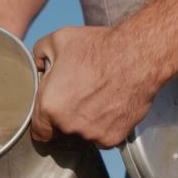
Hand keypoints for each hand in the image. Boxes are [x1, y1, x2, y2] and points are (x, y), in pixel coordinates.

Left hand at [31, 26, 160, 148]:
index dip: (45, 123)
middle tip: (81, 97)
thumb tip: (38, 63)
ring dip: (87, 123)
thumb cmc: (100, 47)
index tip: (53, 116)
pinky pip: (104, 137)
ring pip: (83, 135)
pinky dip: (107, 126)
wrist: (140, 55)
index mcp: (48, 107)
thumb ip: (39, 53)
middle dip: (67, 118)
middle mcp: (67, 125)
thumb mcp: (59, 40)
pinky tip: (112, 106)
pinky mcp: (112, 137)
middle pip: (62, 131)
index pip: (39, 131)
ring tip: (99, 99)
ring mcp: (90, 134)